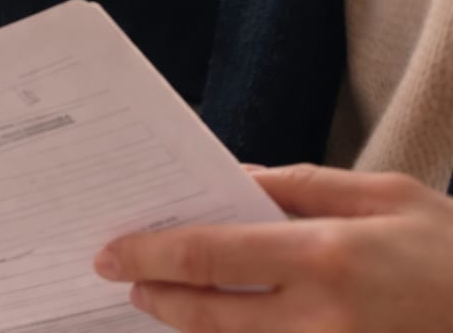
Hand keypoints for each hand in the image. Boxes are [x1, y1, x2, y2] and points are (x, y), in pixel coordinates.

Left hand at [94, 164, 452, 331]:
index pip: (210, 256)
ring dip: (189, 325)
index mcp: (327, 257)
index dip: (150, 255)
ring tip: (160, 299)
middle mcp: (322, 319)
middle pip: (208, 314)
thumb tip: (231, 181)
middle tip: (124, 279)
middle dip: (157, 296)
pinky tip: (219, 323)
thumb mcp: (386, 196)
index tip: (112, 253)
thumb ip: (300, 187)